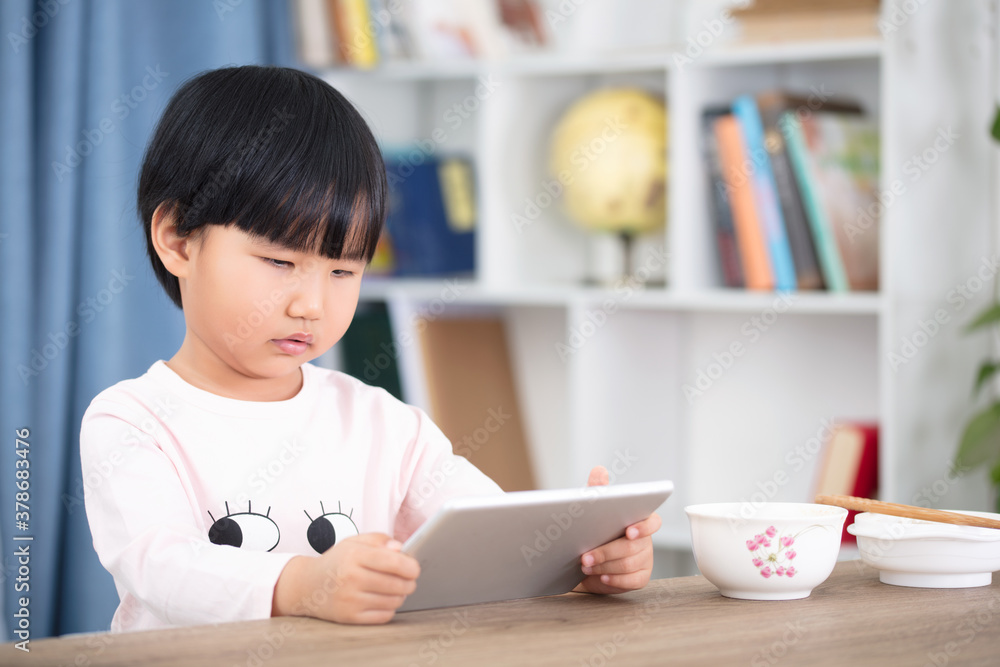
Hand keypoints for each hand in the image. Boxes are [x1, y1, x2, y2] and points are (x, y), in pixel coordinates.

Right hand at [272, 532, 419, 623]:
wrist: (307, 585)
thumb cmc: (337, 561)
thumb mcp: (354, 542)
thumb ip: (379, 540)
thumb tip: (400, 549)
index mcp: (354, 556)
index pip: (392, 562)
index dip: (410, 566)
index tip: (415, 568)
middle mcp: (351, 578)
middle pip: (396, 584)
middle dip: (409, 583)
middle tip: (409, 580)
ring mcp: (349, 599)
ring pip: (392, 601)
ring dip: (400, 596)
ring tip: (396, 589)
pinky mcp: (349, 617)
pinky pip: (383, 616)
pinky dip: (390, 608)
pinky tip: (385, 600)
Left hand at [572, 466, 660, 594]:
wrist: (584, 560)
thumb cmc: (593, 530)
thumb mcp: (592, 509)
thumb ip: (597, 490)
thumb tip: (599, 470)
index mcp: (639, 520)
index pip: (652, 521)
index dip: (644, 527)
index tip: (628, 532)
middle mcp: (646, 540)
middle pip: (634, 547)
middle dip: (607, 552)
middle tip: (585, 556)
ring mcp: (645, 559)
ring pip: (629, 565)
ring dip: (605, 566)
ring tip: (585, 565)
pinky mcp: (640, 577)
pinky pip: (632, 582)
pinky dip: (615, 580)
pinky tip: (602, 578)